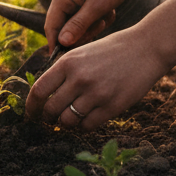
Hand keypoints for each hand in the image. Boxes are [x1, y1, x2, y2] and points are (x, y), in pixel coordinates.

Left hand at [25, 26, 168, 129]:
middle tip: (50, 120)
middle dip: (47, 119)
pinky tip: (86, 120)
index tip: (30, 114)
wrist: (145, 48)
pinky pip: (88, 126)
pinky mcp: (112, 106)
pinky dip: (83, 126)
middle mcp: (79, 78)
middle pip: (50, 109)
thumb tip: (44, 95)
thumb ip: (63, 71)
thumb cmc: (110, 51)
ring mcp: (96, 93)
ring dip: (66, 124)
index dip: (31, 107)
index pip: (39, 91)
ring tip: (69, 120)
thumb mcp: (81, 53)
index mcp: (67, 63)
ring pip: (68, 121)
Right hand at [45, 0, 140, 50]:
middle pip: (63, 25)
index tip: (66, 58)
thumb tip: (61, 42)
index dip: (56, 44)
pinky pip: (83, 13)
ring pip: (76, 20)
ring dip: (92, 23)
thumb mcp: (98, 7)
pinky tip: (108, 10)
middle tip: (100, 27)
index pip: (51, 26)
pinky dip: (96, 16)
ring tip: (107, 16)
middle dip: (82, 31)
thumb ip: (78, 26)